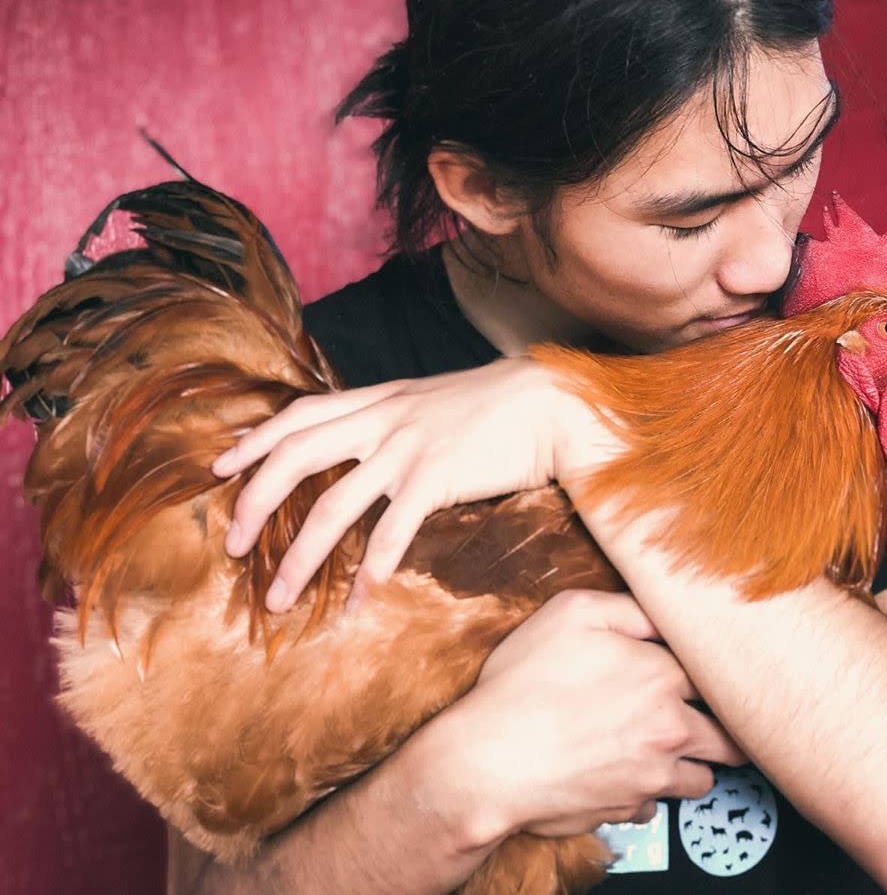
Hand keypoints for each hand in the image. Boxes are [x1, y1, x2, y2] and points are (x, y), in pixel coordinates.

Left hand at [211, 358, 605, 611]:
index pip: (299, 414)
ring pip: (331, 507)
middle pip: (295, 457)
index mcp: (378, 399)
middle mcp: (382, 420)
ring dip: (298, 558)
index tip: (219, 464)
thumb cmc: (494, 407)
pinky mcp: (436, 478)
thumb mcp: (430, 401)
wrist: (548, 403)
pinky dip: (369, 575)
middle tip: (233, 545)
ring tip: (277, 598)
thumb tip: (362, 441)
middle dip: (254, 502)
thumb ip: (391, 417)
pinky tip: (357, 607)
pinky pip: (390, 535)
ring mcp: (406, 449)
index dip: (253, 439)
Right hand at [436, 590, 745, 840]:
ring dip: (691, 763)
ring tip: (668, 748)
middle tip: (712, 717)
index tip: (709, 671)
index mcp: (661, 675)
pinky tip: (624, 774)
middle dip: (724, 726)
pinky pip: (655, 806)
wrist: (488, 762)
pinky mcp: (627, 810)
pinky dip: (647, 793)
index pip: (717, 674)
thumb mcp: (571, 613)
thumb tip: (664, 612)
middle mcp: (669, 728)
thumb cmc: (523, 685)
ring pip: (702, 778)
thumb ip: (629, 606)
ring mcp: (652, 776)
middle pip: (728, 735)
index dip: (710, 671)